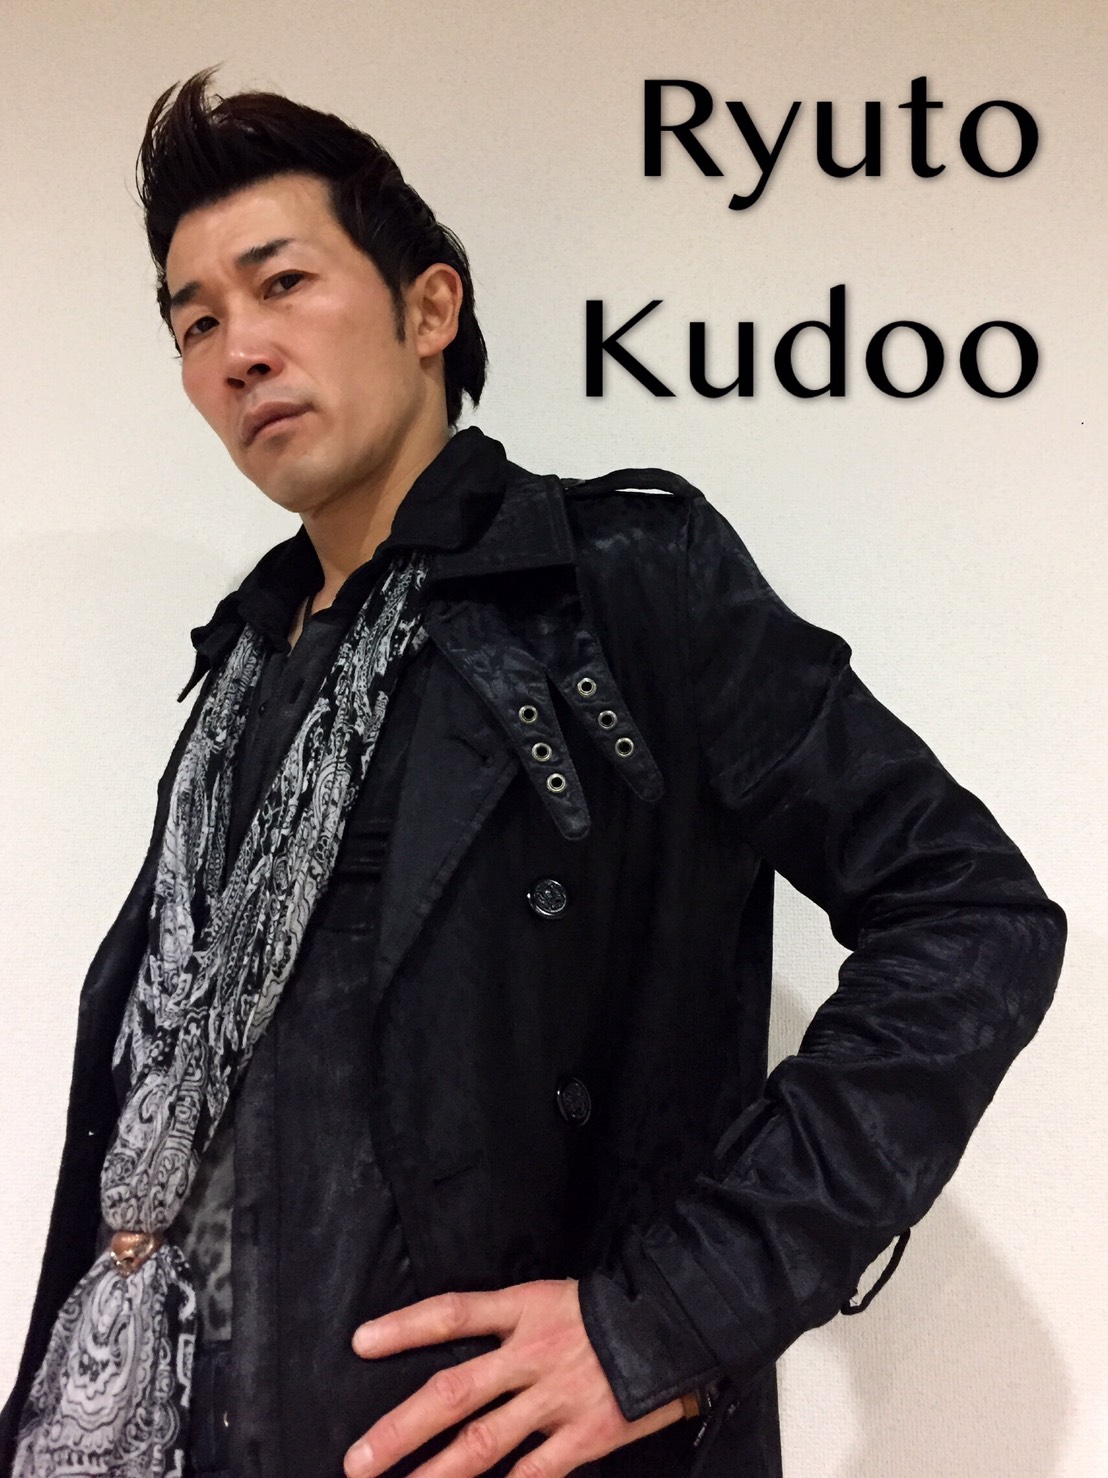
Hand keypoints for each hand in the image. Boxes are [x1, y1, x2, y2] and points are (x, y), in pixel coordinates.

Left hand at [343, 1277, 686, 1476]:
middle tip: (357, 1460)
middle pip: (454, 1391)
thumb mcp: (553, 1298)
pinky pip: (533, 1474)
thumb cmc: (609, 1313)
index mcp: (525, 1308)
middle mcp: (533, 1353)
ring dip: (435, 1474)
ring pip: (483, 1443)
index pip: (453, 1313)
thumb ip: (507, 1325)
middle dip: (401, 1429)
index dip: (405, 1327)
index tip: (360, 1343)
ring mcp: (557, 1398)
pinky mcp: (585, 1436)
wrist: (679, 1326)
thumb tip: (455, 1351)